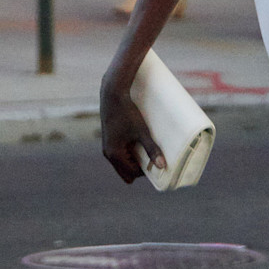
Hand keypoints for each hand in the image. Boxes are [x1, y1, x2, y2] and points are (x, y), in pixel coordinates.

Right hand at [100, 66, 165, 183]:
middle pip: (126, 173)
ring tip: (145, 149)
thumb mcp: (142, 131)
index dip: (145, 171)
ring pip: (122, 165)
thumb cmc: (127, 112)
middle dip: (138, 169)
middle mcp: (108, 154)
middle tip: (151, 157)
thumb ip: (151, 149)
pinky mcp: (109, 141)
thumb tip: (162, 166)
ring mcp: (107, 148)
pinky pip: (119, 157)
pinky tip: (138, 144)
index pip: (132, 173)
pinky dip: (128, 155)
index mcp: (115, 154)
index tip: (156, 161)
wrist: (113, 95)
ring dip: (133, 162)